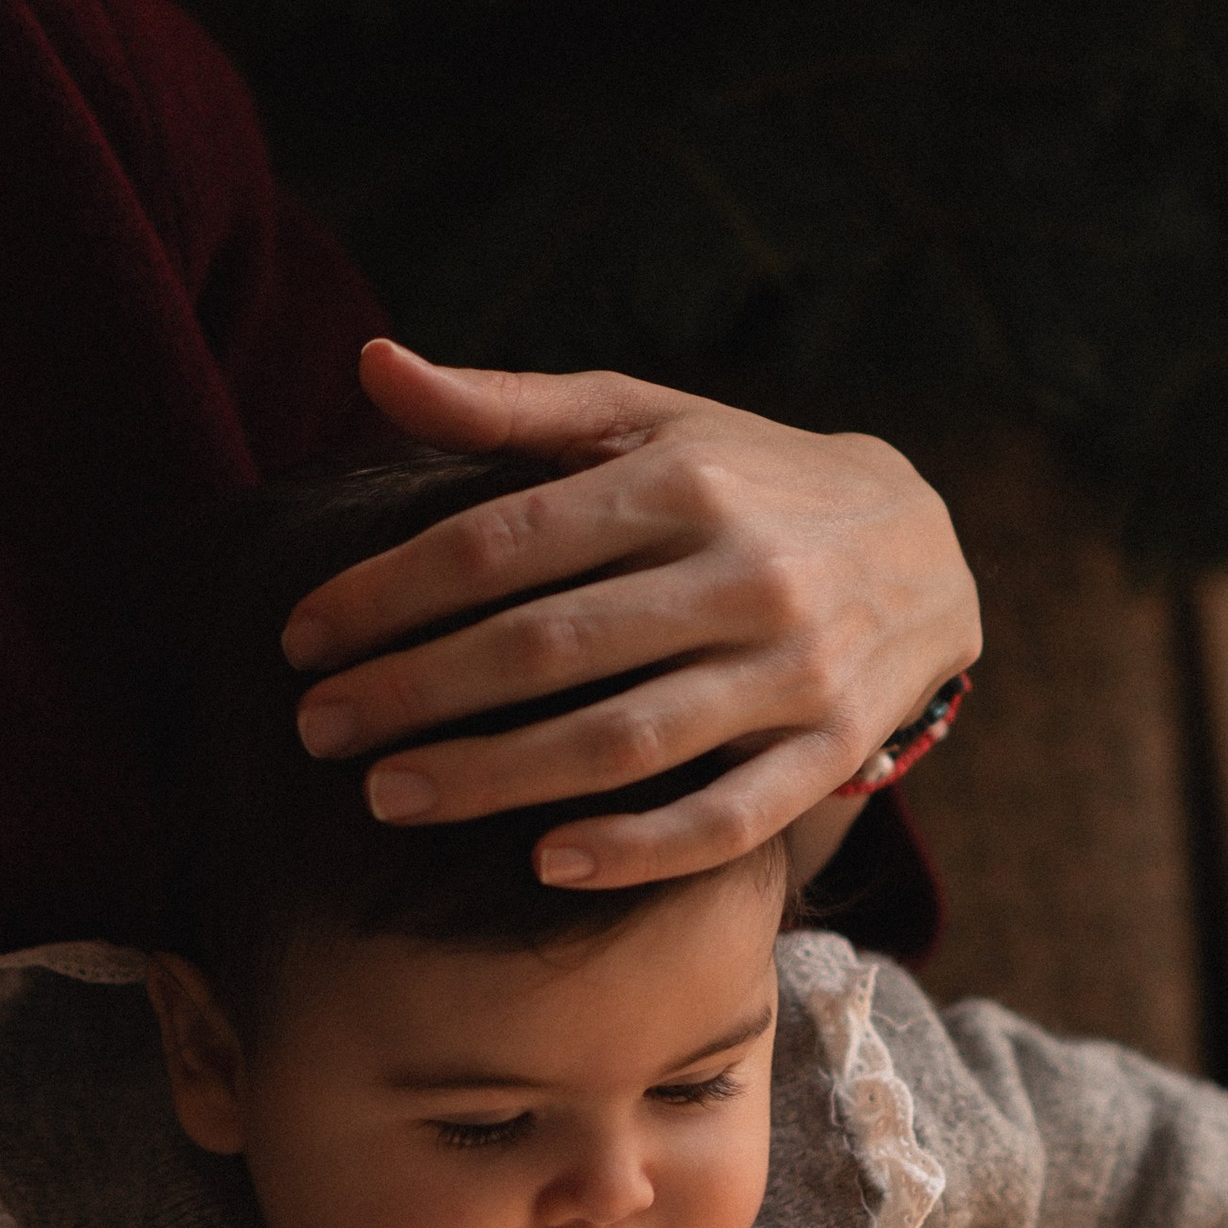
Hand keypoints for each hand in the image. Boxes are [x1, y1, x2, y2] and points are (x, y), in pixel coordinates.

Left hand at [282, 341, 982, 888]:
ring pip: (621, 740)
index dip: (390, 594)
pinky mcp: (831, 750)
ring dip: (493, 777)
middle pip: (546, 648)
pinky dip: (636, 848)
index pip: (502, 543)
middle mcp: (742, 572)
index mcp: (681, 480)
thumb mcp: (641, 419)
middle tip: (316, 727)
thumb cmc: (743, 478)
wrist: (924, 549)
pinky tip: (543, 863)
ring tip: (388, 796)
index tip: (303, 638)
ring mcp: (793, 670)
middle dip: (415, 692)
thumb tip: (371, 364)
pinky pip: (726, 819)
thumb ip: (507, 406)